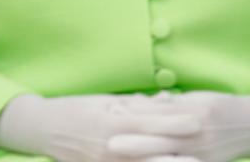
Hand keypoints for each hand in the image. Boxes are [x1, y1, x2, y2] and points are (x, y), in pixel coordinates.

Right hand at [0, 93, 200, 161]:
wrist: (42, 128)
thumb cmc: (75, 109)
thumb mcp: (104, 101)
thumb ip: (134, 104)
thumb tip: (165, 100)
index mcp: (111, 122)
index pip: (149, 121)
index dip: (174, 121)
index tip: (198, 119)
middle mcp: (111, 145)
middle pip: (152, 147)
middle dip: (180, 148)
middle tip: (207, 147)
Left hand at [109, 91, 249, 161]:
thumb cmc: (217, 107)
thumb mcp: (195, 100)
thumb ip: (169, 104)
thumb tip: (139, 103)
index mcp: (192, 111)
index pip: (159, 113)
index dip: (135, 113)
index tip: (112, 112)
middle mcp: (198, 133)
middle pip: (162, 139)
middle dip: (136, 142)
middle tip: (110, 143)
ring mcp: (203, 153)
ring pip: (170, 158)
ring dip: (148, 157)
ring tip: (124, 155)